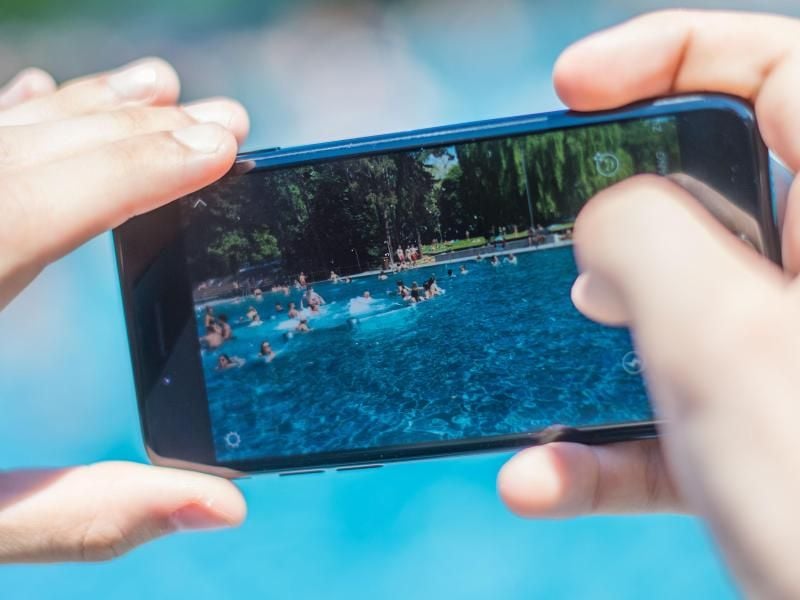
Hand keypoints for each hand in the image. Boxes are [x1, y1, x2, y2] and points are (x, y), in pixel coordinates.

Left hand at [0, 59, 248, 561]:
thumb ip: (84, 516)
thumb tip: (229, 507)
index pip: (33, 209)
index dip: (136, 170)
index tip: (218, 147)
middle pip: (17, 158)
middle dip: (129, 133)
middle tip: (220, 123)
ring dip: (76, 112)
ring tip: (157, 91)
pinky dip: (5, 117)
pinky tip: (43, 93)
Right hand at [497, 10, 799, 596]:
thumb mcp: (720, 344)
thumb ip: (642, 240)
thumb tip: (603, 223)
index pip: (776, 64)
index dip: (665, 51)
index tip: (568, 90)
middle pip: (718, 188)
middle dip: (623, 218)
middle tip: (568, 253)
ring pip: (689, 309)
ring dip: (604, 345)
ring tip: (551, 373)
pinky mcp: (778, 433)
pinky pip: (683, 414)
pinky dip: (611, 446)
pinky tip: (541, 482)